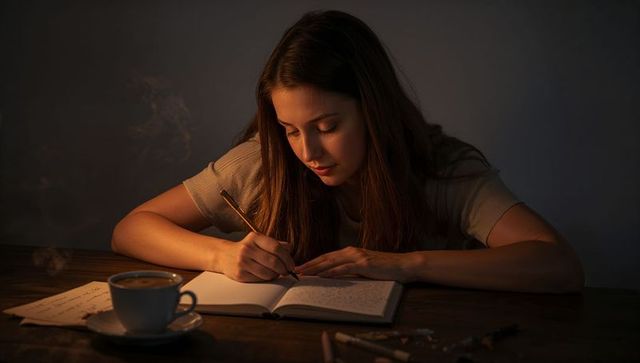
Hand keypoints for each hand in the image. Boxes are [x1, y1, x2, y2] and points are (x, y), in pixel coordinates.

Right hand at [219, 232, 295, 281]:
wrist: (224, 255)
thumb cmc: (246, 248)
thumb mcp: (259, 241)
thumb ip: (275, 244)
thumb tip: (290, 248)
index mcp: (255, 237)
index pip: (277, 248)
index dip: (287, 258)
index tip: (291, 265)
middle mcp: (247, 248)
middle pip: (274, 262)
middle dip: (284, 269)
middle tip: (287, 272)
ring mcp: (242, 262)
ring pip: (268, 273)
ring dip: (275, 275)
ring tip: (275, 273)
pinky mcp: (240, 274)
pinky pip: (260, 279)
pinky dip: (266, 279)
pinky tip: (265, 275)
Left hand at [295, 246, 416, 282]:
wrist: (403, 265)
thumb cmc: (384, 268)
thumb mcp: (364, 267)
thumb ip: (350, 269)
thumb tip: (334, 277)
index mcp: (350, 252)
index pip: (326, 257)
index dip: (312, 262)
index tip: (300, 268)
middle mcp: (351, 251)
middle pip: (325, 258)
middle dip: (309, 265)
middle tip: (294, 271)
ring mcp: (357, 256)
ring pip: (331, 263)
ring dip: (316, 269)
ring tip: (304, 275)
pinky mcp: (364, 264)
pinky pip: (344, 268)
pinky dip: (332, 272)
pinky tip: (323, 276)